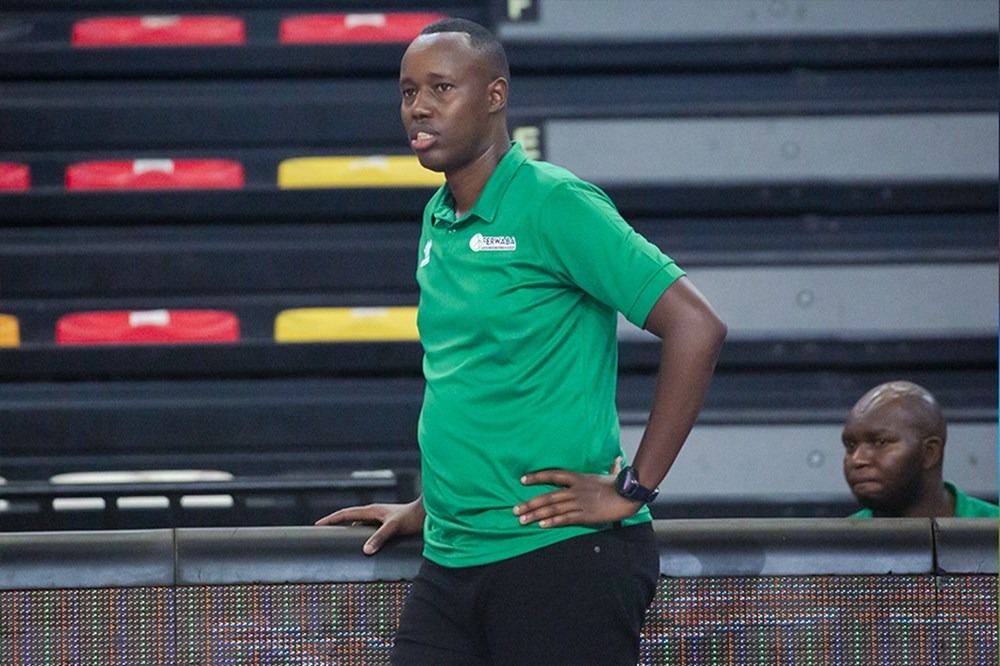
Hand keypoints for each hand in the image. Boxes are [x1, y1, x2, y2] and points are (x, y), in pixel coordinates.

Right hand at [315, 497, 424, 554]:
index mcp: (372, 510)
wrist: (428, 513)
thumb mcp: (394, 528)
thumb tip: (365, 550)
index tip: (317, 525)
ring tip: (340, 540)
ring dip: (349, 530)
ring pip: (360, 525)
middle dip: (336, 524)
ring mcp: (380, 518)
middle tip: (323, 532)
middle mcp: (374, 513)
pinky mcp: (387, 524)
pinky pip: (369, 530)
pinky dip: (362, 536)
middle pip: (349, 518)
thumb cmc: (412, 517)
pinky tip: (364, 545)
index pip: (345, 514)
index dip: (331, 519)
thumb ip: (380, 538)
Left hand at [513, 457, 639, 527]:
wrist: (629, 495)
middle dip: (529, 503)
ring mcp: (579, 502)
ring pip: (553, 508)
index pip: (552, 475)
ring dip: (536, 514)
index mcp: (578, 478)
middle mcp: (575, 489)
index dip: (536, 477)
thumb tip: (618, 459)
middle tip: (515, 510)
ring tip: (522, 520)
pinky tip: (541, 525)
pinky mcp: (585, 515)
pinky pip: (565, 518)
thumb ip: (612, 467)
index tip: (522, 481)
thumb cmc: (620, 484)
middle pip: (548, 496)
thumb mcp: (612, 472)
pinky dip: (552, 521)